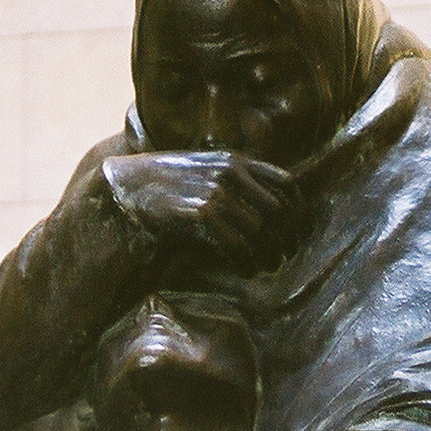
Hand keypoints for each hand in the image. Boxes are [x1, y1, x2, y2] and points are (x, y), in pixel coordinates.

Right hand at [103, 152, 304, 275]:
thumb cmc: (171, 190)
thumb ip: (239, 185)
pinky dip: (246, 260)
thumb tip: (275, 214)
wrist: (129, 191)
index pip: (287, 185)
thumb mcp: (208, 175)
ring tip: (267, 267)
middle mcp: (230, 172)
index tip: (302, 234)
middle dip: (288, 238)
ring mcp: (216, 191)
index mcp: (237, 160)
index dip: (301, 212)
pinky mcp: (201, 213)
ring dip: (269, 253)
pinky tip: (245, 269)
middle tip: (286, 257)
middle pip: (279, 210)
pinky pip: (237, 243)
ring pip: (261, 229)